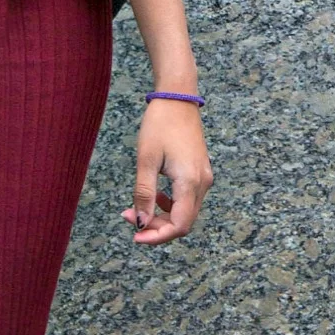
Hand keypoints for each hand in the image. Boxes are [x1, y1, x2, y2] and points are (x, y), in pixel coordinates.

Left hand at [124, 99, 209, 246]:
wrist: (178, 98)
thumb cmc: (160, 124)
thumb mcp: (146, 160)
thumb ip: (144, 193)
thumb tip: (141, 222)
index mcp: (190, 182)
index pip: (179, 225)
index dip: (157, 236)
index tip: (135, 236)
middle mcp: (203, 184)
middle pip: (183, 222)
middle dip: (156, 226)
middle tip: (130, 218)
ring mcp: (204, 178)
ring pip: (185, 212)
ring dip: (161, 216)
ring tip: (137, 208)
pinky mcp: (200, 172)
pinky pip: (186, 199)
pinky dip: (169, 204)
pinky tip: (154, 195)